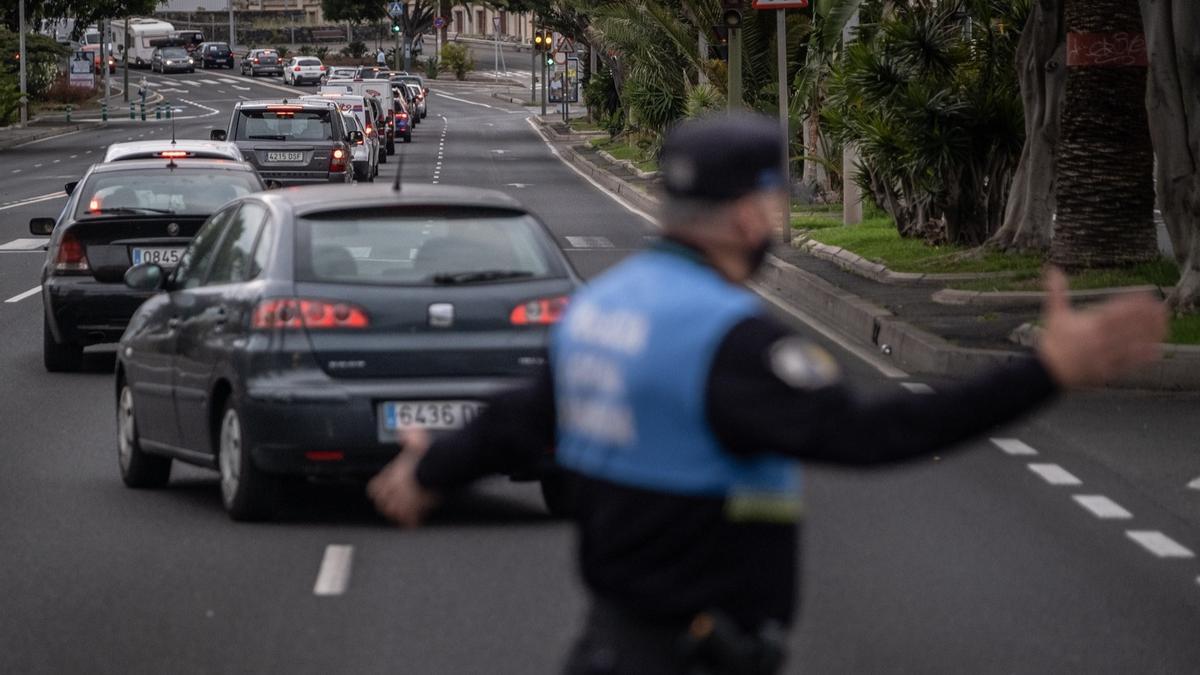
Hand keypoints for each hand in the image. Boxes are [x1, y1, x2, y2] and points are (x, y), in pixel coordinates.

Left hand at [367, 428, 439, 526]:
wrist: (440, 467)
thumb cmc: (429, 455)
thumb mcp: (417, 440)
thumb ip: (409, 436)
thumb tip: (406, 430)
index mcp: (393, 475)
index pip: (375, 488)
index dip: (378, 490)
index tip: (380, 492)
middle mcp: (397, 489)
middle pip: (383, 503)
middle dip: (387, 504)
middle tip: (391, 506)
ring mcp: (406, 500)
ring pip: (395, 513)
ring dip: (398, 514)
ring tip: (401, 515)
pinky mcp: (418, 508)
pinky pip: (411, 521)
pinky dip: (413, 522)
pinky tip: (415, 522)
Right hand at [1036, 267, 1167, 387]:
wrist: (1048, 371)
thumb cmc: (1053, 341)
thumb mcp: (1055, 314)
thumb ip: (1057, 291)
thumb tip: (1053, 269)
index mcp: (1090, 325)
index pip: (1116, 311)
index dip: (1133, 303)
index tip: (1146, 295)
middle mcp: (1101, 340)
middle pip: (1130, 326)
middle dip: (1147, 317)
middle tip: (1162, 307)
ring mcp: (1106, 356)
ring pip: (1133, 344)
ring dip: (1150, 334)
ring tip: (1164, 325)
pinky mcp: (1108, 370)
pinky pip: (1130, 363)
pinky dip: (1144, 356)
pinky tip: (1156, 349)